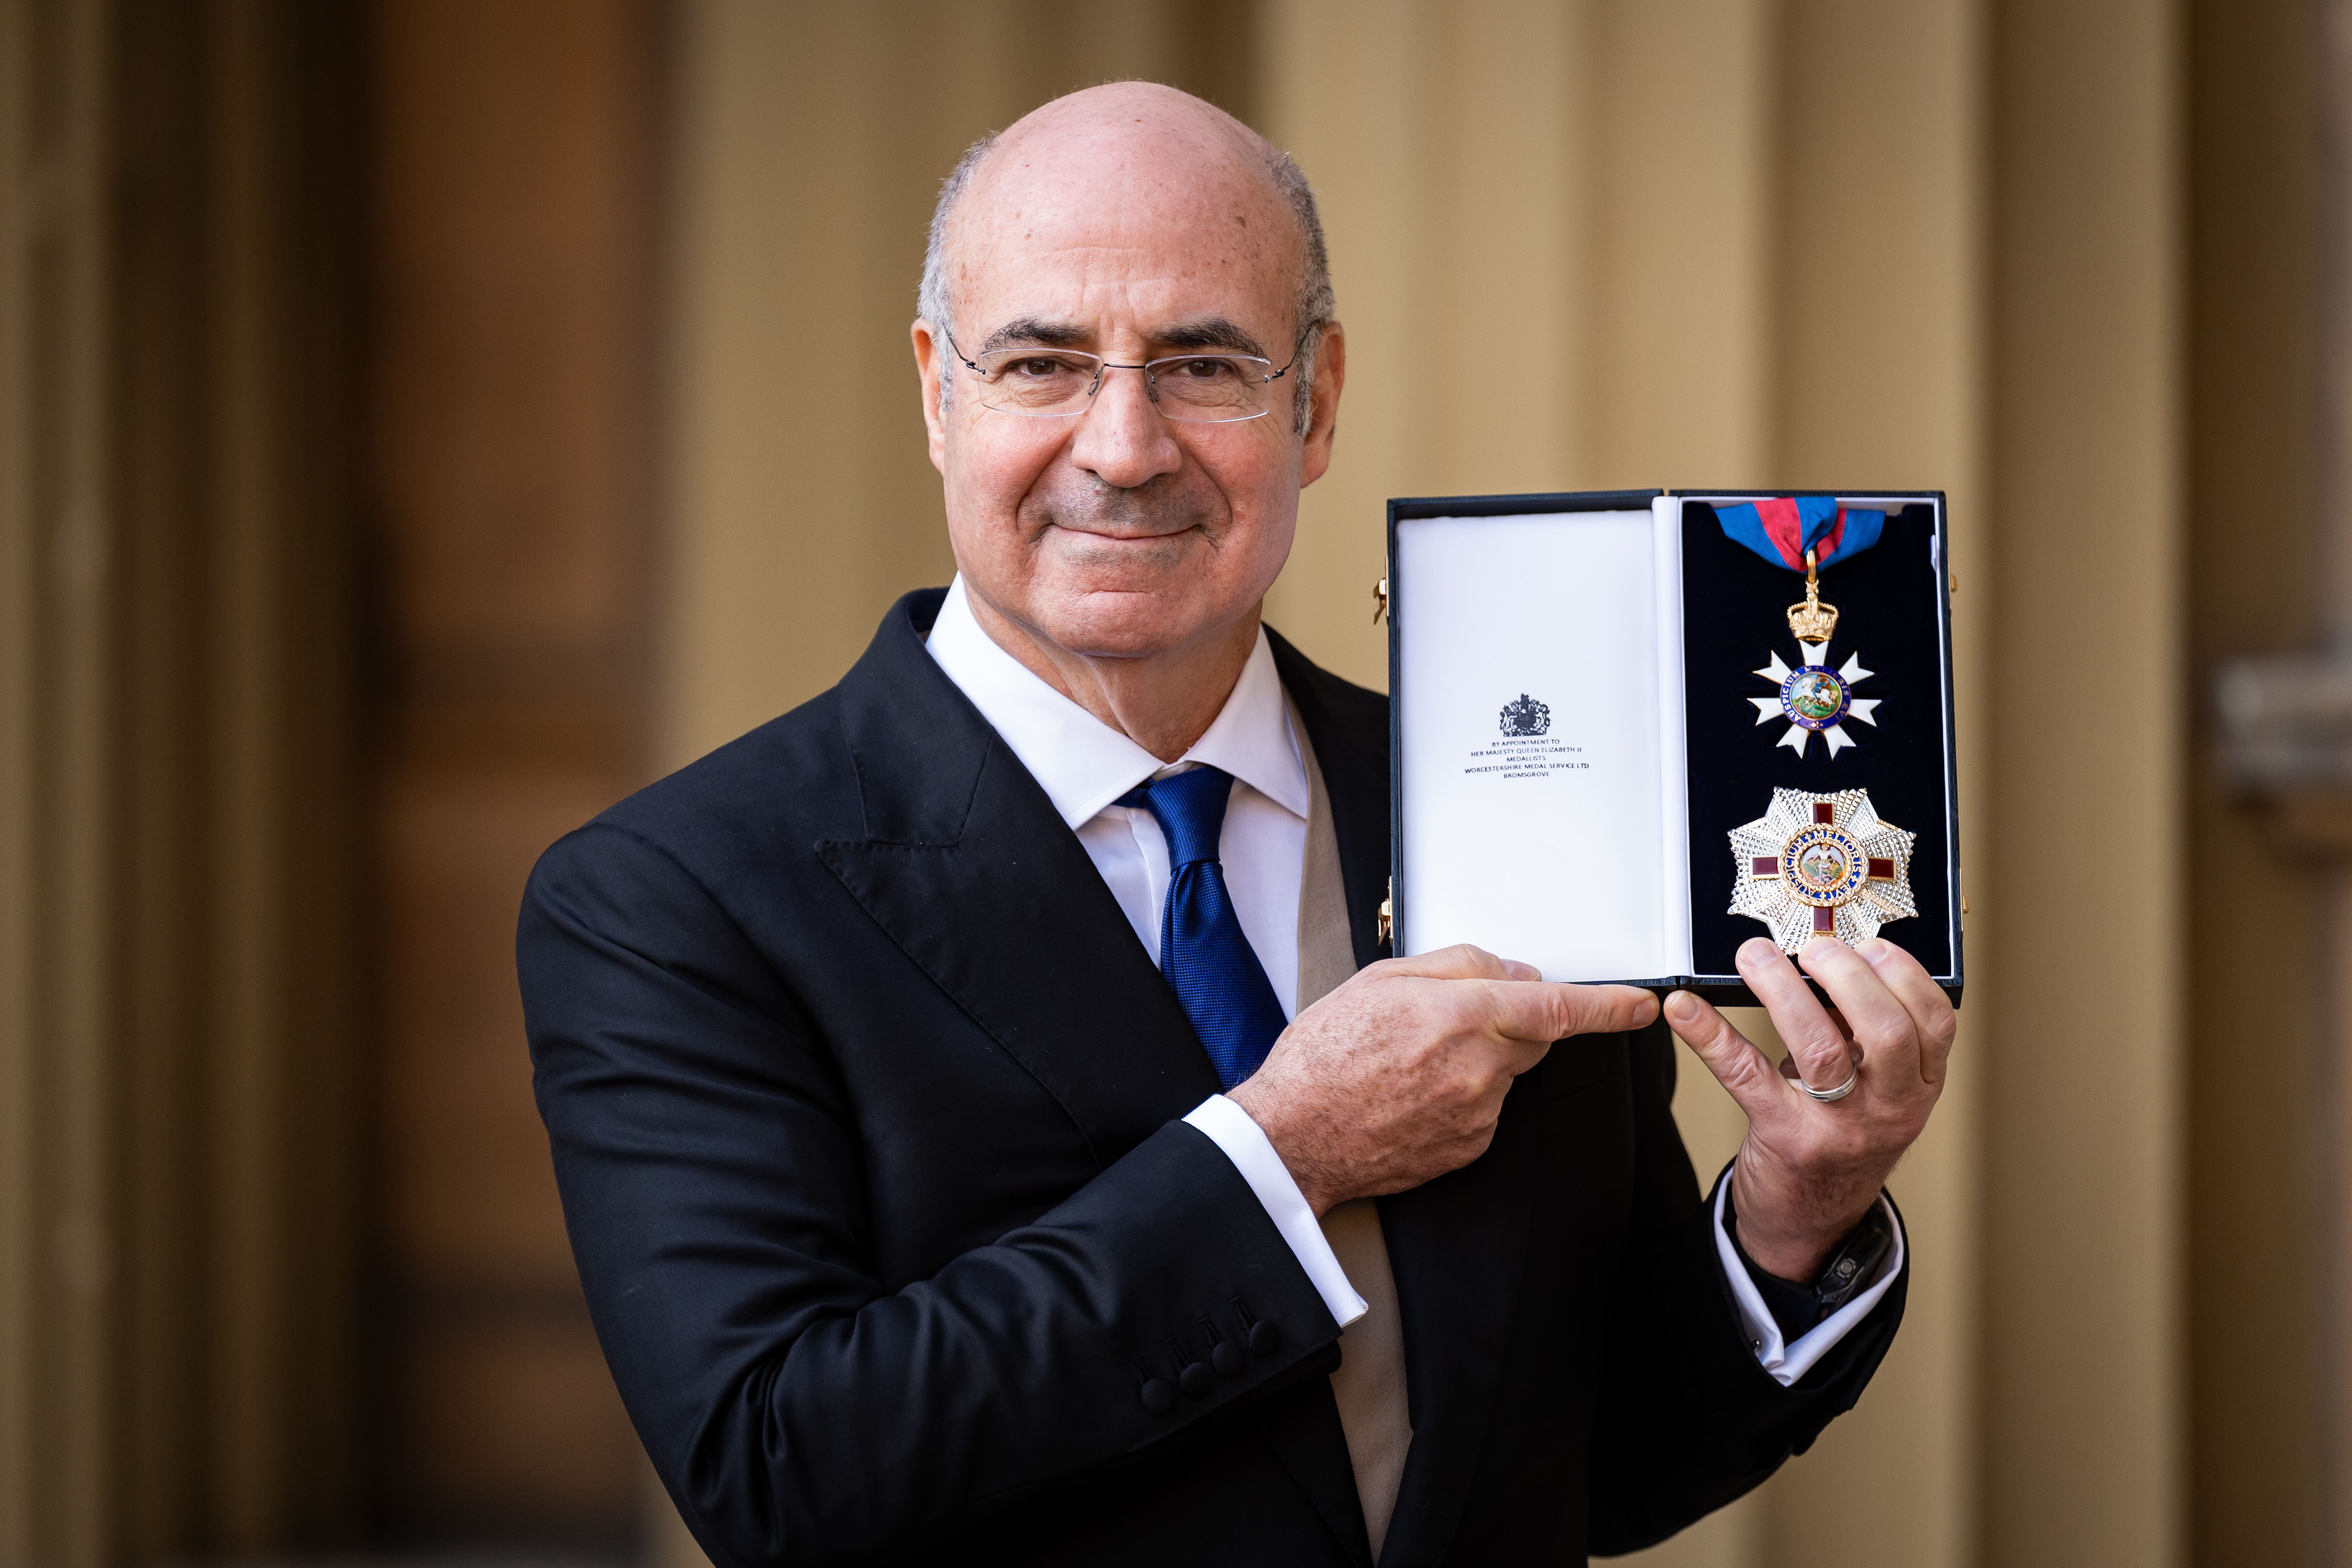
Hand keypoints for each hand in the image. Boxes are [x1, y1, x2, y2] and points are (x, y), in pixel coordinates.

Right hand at [1227, 945, 1658, 1215]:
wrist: (1293, 1137)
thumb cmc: (1324, 1056)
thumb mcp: (1380, 979)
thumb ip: (1456, 965)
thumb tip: (1509, 971)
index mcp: (1461, 1016)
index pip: (1557, 1006)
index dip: (1608, 1005)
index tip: (1641, 1003)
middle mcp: (1479, 1067)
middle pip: (1533, 1036)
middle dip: (1510, 1022)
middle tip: (1448, 1023)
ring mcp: (1477, 1113)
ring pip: (1506, 1073)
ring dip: (1478, 1060)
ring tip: (1411, 1063)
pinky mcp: (1469, 1147)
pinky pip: (1485, 1109)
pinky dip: (1462, 1096)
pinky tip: (1412, 1095)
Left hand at [1664, 935, 1953, 1281]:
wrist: (1813, 1218)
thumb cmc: (1843, 1132)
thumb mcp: (1878, 1088)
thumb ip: (1866, 1032)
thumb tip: (1829, 957)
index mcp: (1920, 1086)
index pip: (1935, 1021)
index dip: (1903, 973)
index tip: (1866, 943)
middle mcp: (1890, 1108)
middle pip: (1887, 1031)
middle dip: (1849, 976)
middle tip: (1812, 948)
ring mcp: (1840, 1128)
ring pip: (1821, 1050)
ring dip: (1784, 993)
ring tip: (1755, 957)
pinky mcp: (1785, 1139)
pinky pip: (1746, 1077)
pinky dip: (1711, 1036)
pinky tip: (1684, 1009)